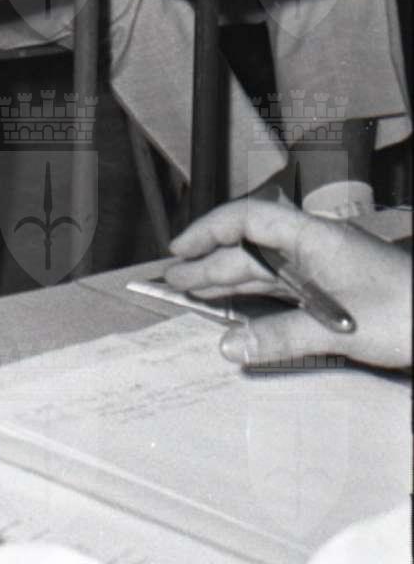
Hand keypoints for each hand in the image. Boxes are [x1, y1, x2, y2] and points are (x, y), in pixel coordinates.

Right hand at [165, 196, 411, 369]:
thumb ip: (281, 336)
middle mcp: (313, 247)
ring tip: (193, 292)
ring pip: (266, 271)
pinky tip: (238, 310)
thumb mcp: (339, 328)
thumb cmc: (404, 313)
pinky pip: (284, 289)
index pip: (248, 219)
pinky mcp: (333, 292)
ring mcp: (324, 269)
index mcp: (313, 236)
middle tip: (175, 280)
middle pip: (251, 248)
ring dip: (230, 281)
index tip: (181, 250)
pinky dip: (256, 299)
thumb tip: (229, 346)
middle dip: (211, 262)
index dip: (209, 231)